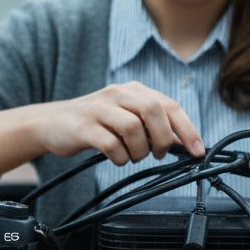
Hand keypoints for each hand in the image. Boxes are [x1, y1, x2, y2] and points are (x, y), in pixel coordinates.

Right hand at [39, 82, 204, 165]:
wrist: (51, 123)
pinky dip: (120, 157)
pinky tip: (117, 158)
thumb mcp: (126, 118)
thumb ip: (153, 126)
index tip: (198, 151)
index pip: (169, 105)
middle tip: (158, 154)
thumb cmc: (95, 123)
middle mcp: (118, 94)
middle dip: (162, 138)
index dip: (187, 129)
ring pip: (133, 128)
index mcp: (133, 90)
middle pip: (154, 110)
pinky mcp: (83, 127)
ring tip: (133, 156)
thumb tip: (182, 142)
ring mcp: (99, 109)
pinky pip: (111, 145)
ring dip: (139, 150)